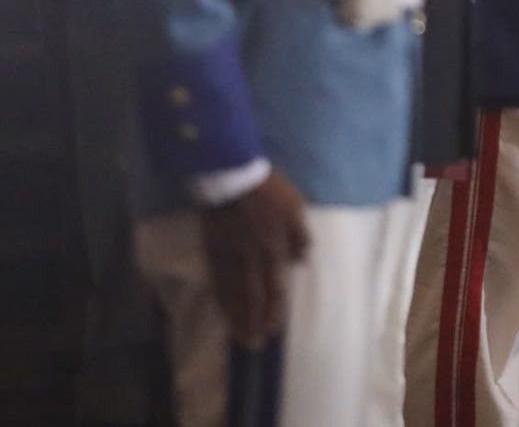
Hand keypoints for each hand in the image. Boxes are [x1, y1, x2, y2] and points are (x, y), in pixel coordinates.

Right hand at [199, 170, 309, 348]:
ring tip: (238, 335)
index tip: (273, 329)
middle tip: (253, 344)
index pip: (274, 286)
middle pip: (252, 296)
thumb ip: (300, 236)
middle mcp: (251, 258)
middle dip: (253, 321)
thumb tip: (303, 260)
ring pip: (232, 293)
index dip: (274, 309)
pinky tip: (222, 309)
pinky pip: (217, 280)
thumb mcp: (295, 208)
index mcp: (274, 247)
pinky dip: (220, 298)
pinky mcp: (212, 251)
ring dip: (236, 316)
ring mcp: (229, 256)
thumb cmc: (268, 191)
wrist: (231, 177)